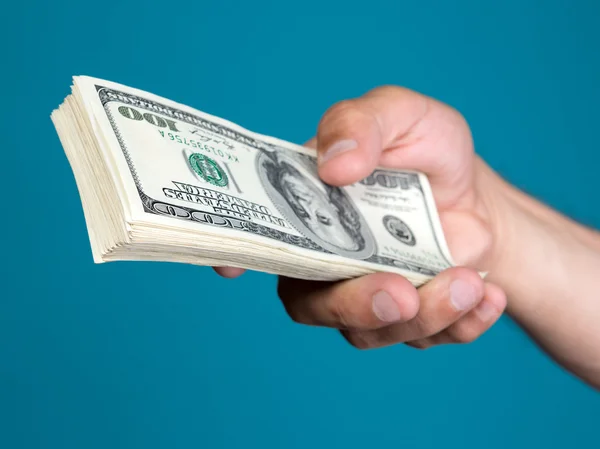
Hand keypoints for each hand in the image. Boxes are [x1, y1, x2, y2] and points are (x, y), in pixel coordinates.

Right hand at [215, 86, 507, 349]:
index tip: (232, 266)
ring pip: (370, 331)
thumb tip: (333, 163)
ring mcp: (362, 294)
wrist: (478, 197)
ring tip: (467, 282)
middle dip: (355, 306)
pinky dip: (460, 324)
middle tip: (401, 295)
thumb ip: (361, 124)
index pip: (257, 232)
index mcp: (306, 207)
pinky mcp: (406, 320)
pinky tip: (487, 295)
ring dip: (422, 317)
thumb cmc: (428, 151)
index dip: (238, 250)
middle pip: (310, 302)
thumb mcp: (401, 114)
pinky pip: (424, 340)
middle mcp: (322, 259)